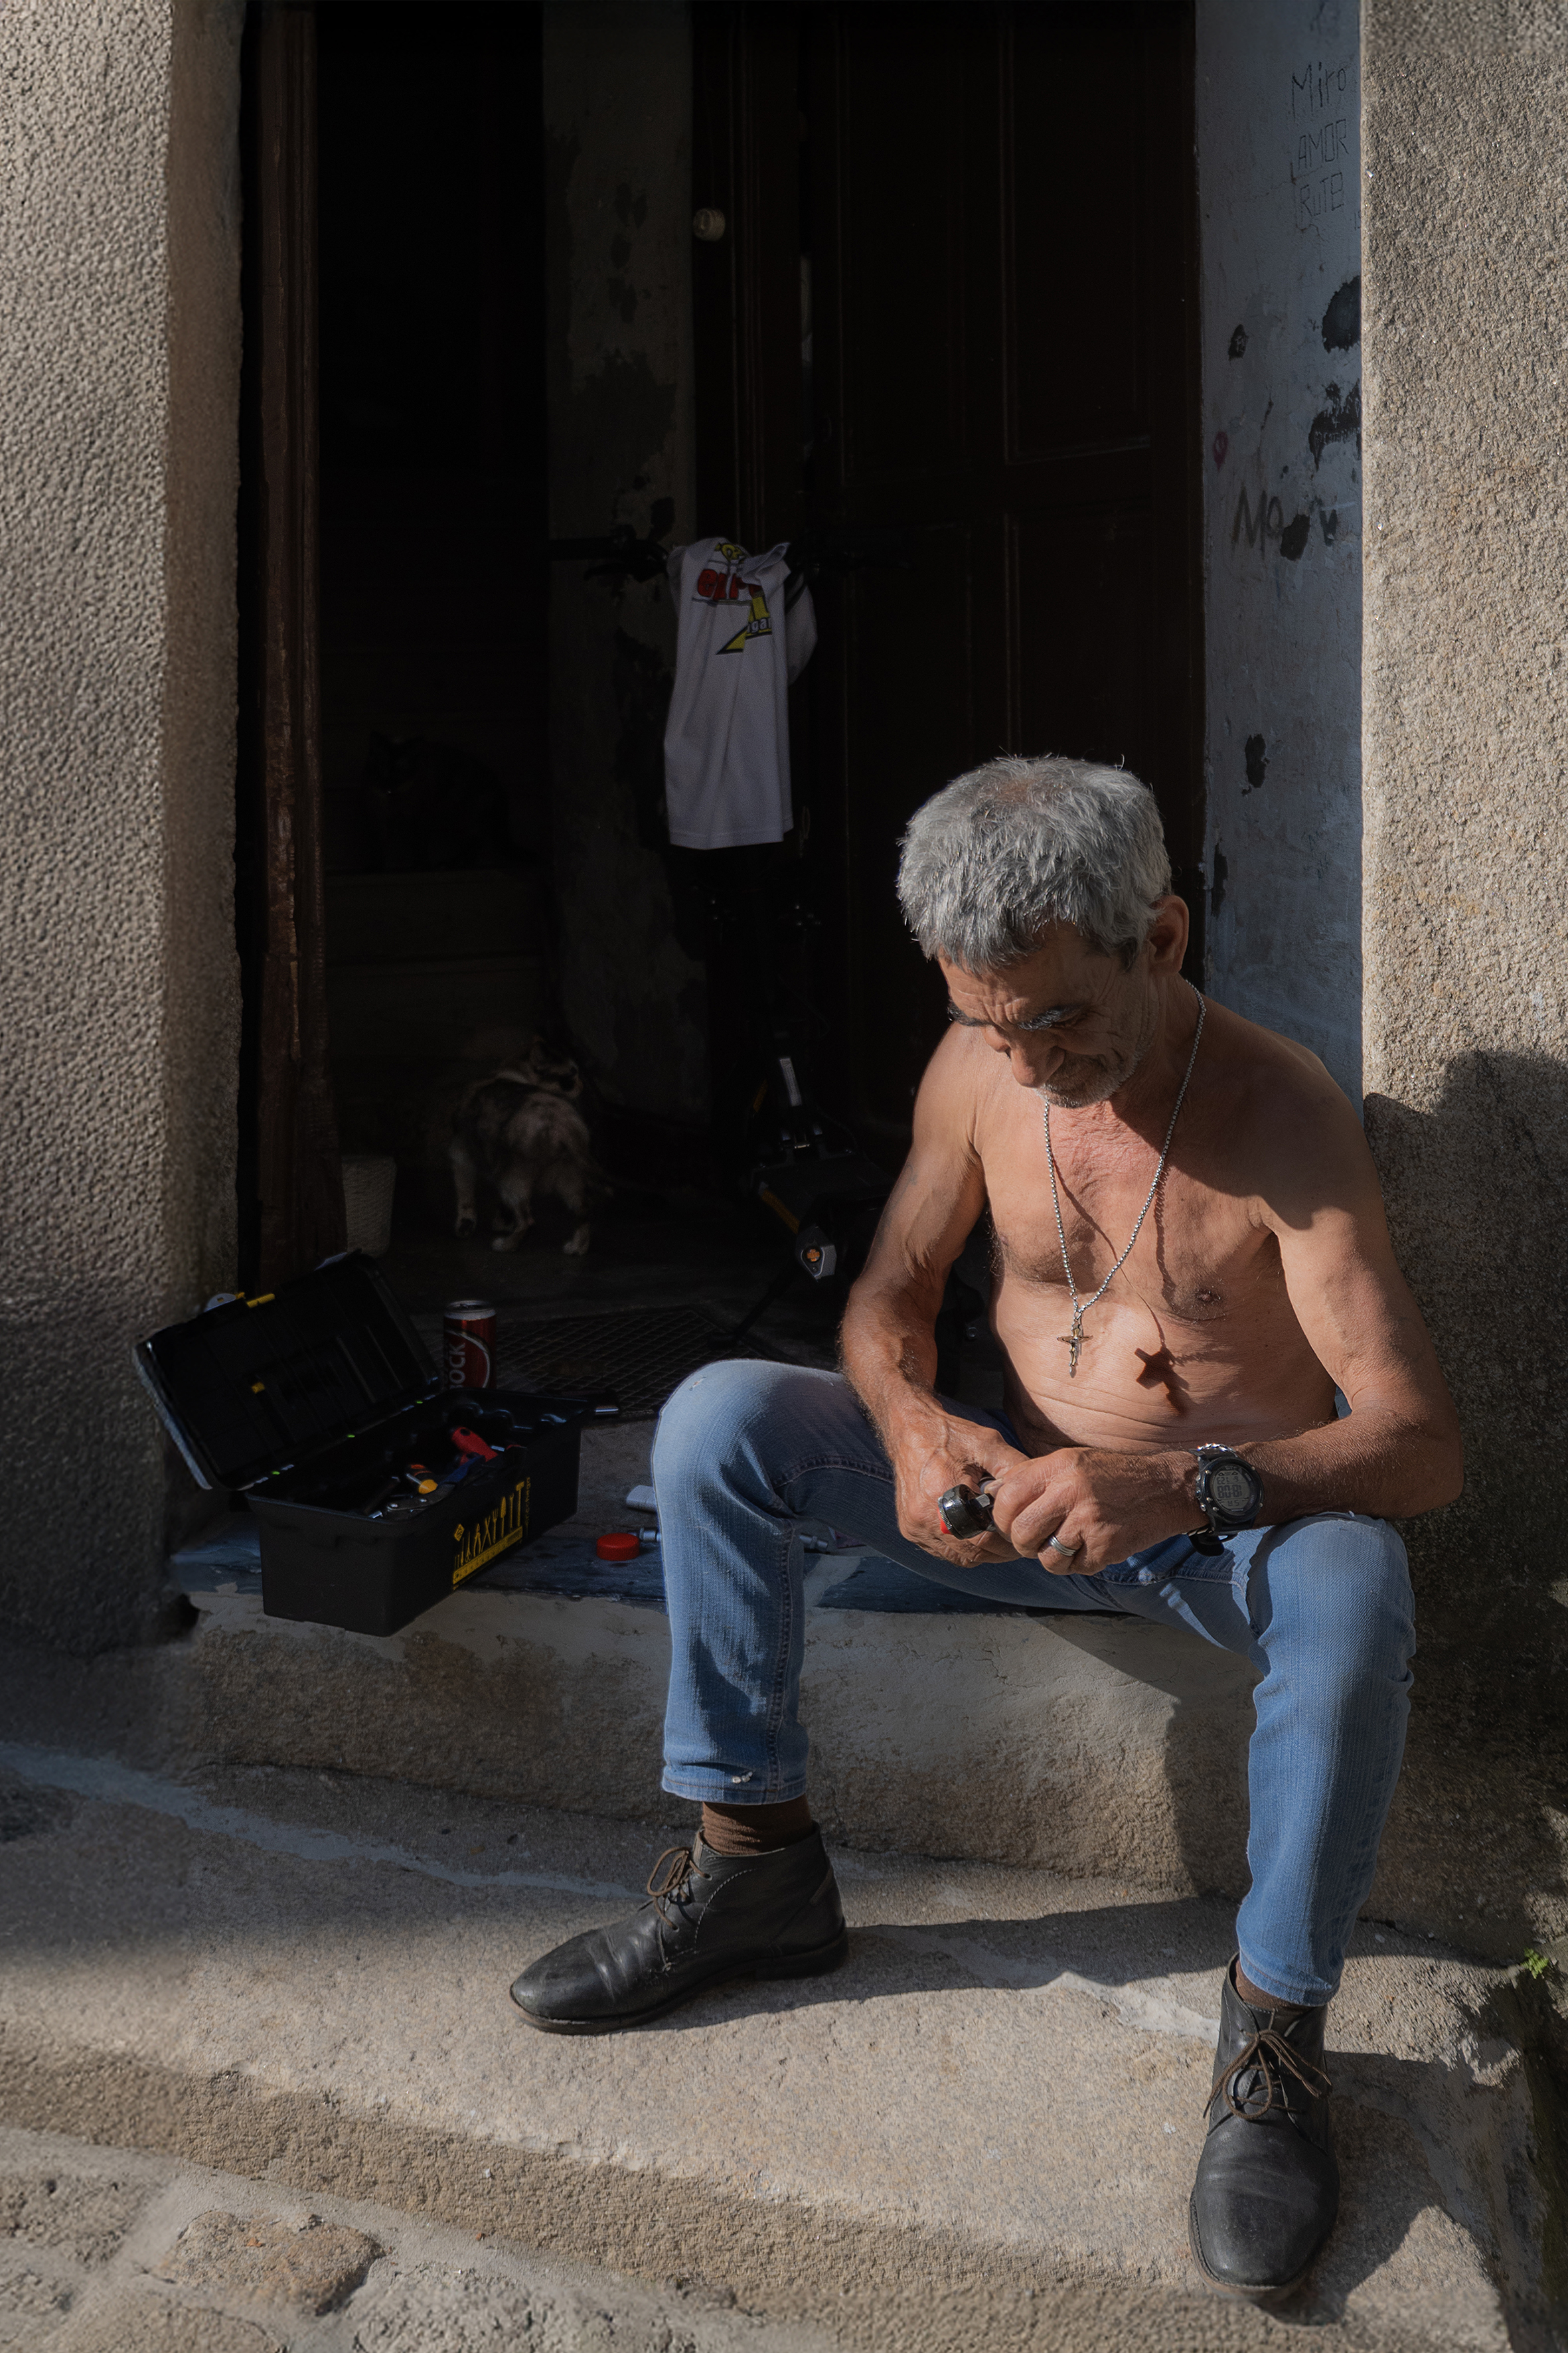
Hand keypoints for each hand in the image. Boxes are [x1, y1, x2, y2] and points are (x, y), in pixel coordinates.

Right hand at [887, 1407, 1030, 1564]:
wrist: (910, 1429)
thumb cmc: (951, 1434)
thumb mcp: (988, 1443)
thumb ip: (1014, 1468)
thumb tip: (1039, 1492)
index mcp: (943, 1492)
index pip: (983, 1538)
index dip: (1007, 1542)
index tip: (1022, 1535)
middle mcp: (924, 1515)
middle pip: (972, 1553)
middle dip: (997, 1551)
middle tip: (1015, 1540)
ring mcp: (914, 1526)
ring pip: (958, 1557)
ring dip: (981, 1552)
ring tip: (996, 1536)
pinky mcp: (909, 1529)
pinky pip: (943, 1552)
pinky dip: (962, 1547)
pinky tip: (973, 1531)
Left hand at [987, 1446, 1193, 1572]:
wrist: (1165, 1488)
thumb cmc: (1112, 1476)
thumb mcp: (1071, 1461)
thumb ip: (1033, 1477)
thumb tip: (992, 1495)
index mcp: (1058, 1467)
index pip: (1007, 1497)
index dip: (1002, 1516)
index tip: (1010, 1522)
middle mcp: (1071, 1491)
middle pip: (1021, 1532)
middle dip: (1022, 1544)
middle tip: (1034, 1540)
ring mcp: (1089, 1521)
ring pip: (1045, 1557)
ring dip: (1051, 1557)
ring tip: (1067, 1542)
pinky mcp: (1106, 1546)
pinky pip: (1073, 1567)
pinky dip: (1076, 1563)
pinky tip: (1089, 1546)